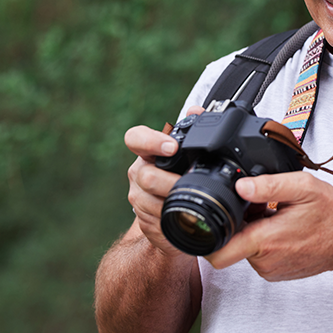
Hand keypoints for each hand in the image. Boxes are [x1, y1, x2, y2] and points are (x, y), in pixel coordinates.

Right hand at [125, 106, 204, 254]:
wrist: (176, 209)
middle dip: (168, 182)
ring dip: (169, 204)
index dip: (151, 141)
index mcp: (148, 152)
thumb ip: (194, 130)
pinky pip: (154, 222)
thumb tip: (196, 110)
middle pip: (145, 176)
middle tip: (185, 184)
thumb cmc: (182, 174)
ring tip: (188, 204)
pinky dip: (169, 222)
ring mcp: (138, 197)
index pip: (136, 138)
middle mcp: (139, 173)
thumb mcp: (190, 153)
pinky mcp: (143, 220)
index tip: (171, 147)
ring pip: (147, 202)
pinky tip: (182, 220)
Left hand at [205, 171, 332, 280]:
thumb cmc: (332, 214)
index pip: (218, 253)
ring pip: (244, 248)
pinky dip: (263, 239)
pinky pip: (258, 254)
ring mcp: (270, 270)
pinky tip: (280, 226)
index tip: (214, 219)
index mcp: (266, 240)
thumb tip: (239, 185)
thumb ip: (269, 185)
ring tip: (274, 215)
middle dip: (237, 224)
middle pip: (230, 243)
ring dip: (251, 230)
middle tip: (258, 208)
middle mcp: (265, 261)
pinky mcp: (276, 272)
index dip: (206, 238)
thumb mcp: (303, 188)